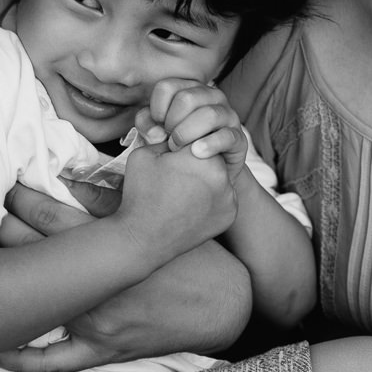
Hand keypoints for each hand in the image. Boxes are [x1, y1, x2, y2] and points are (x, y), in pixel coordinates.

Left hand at [0, 184, 251, 371]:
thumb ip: (107, 199)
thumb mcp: (155, 218)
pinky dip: (18, 357)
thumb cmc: (191, 256)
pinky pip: (51, 361)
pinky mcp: (100, 350)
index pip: (43, 211)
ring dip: (0, 284)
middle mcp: (94, 283)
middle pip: (26, 251)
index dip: (16, 195)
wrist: (224, 304)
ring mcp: (93, 321)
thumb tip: (67, 178)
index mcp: (108, 243)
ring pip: (29, 302)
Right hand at [114, 142, 235, 257]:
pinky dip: (211, 201)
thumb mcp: (145, 153)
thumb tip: (176, 133)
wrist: (143, 238)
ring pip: (219, 178)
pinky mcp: (230, 215)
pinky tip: (192, 208)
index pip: (198, 138)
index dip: (182, 148)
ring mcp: (229, 197)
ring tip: (183, 194)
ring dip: (206, 182)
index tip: (171, 161)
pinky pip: (224, 199)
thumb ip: (165, 137)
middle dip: (197, 164)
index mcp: (200, 154)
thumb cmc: (141, 194)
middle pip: (211, 158)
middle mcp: (221, 174)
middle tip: (176, 180)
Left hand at [137, 79, 248, 181]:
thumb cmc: (179, 145)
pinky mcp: (238, 137)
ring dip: (187, 133)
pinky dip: (209, 145)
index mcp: (189, 89)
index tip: (156, 127)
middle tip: (168, 140)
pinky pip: (226, 136)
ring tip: (176, 148)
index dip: (156, 109)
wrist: (206, 172)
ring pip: (209, 114)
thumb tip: (155, 132)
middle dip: (172, 122)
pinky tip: (196, 153)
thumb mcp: (158, 133)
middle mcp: (211, 96)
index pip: (167, 87)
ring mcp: (227, 115)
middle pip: (186, 98)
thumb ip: (147, 125)